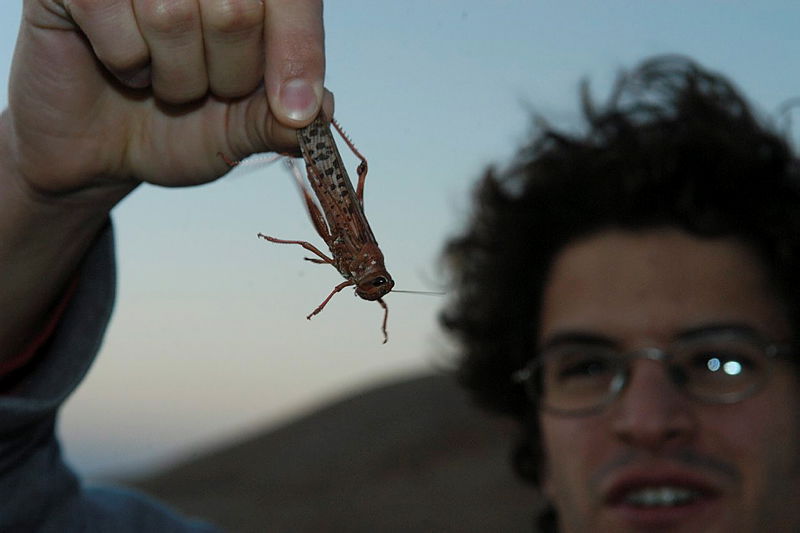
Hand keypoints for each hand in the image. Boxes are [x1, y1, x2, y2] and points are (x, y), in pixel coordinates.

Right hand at [5, 0, 326, 195]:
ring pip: (172, 14)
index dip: (299, 52)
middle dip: (227, 76)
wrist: (99, 152)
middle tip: (206, 89)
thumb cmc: (175, 129)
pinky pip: (111, 16)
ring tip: (160, 80)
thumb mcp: (237, 132)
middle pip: (236, 8)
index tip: (297, 111)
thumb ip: (278, 121)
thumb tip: (322, 110)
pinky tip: (119, 64)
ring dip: (172, 76)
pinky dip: (123, 62)